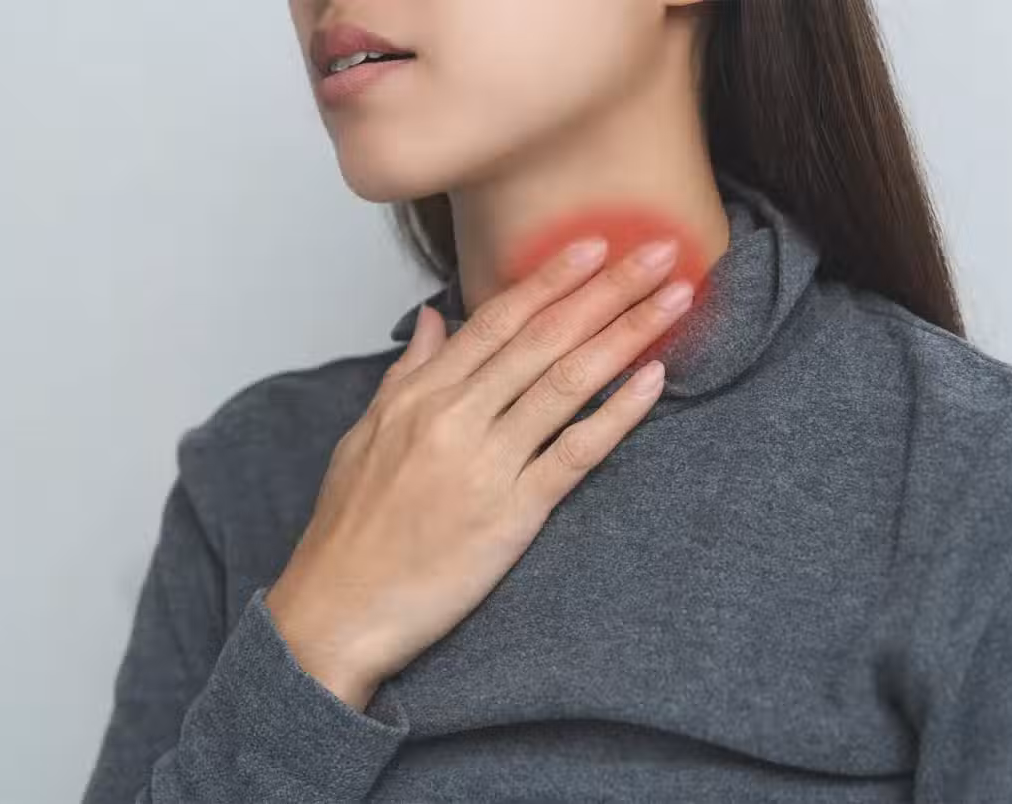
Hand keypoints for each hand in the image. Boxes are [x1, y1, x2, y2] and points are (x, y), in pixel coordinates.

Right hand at [265, 236, 693, 710]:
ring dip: (625, 334)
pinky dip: (617, 414)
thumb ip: (408, 373)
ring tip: (674, 300)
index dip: (551, 278)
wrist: (337, 610)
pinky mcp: (512, 516)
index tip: (595, 243)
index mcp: (421, 396)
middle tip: (659, 251)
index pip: (497, 320)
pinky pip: (575, 454)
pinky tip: (653, 381)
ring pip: (566, 382)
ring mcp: (487, 464)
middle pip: (544, 338)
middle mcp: (456, 418)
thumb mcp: (364, 435)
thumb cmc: (349, 528)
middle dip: (607, 289)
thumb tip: (433, 320)